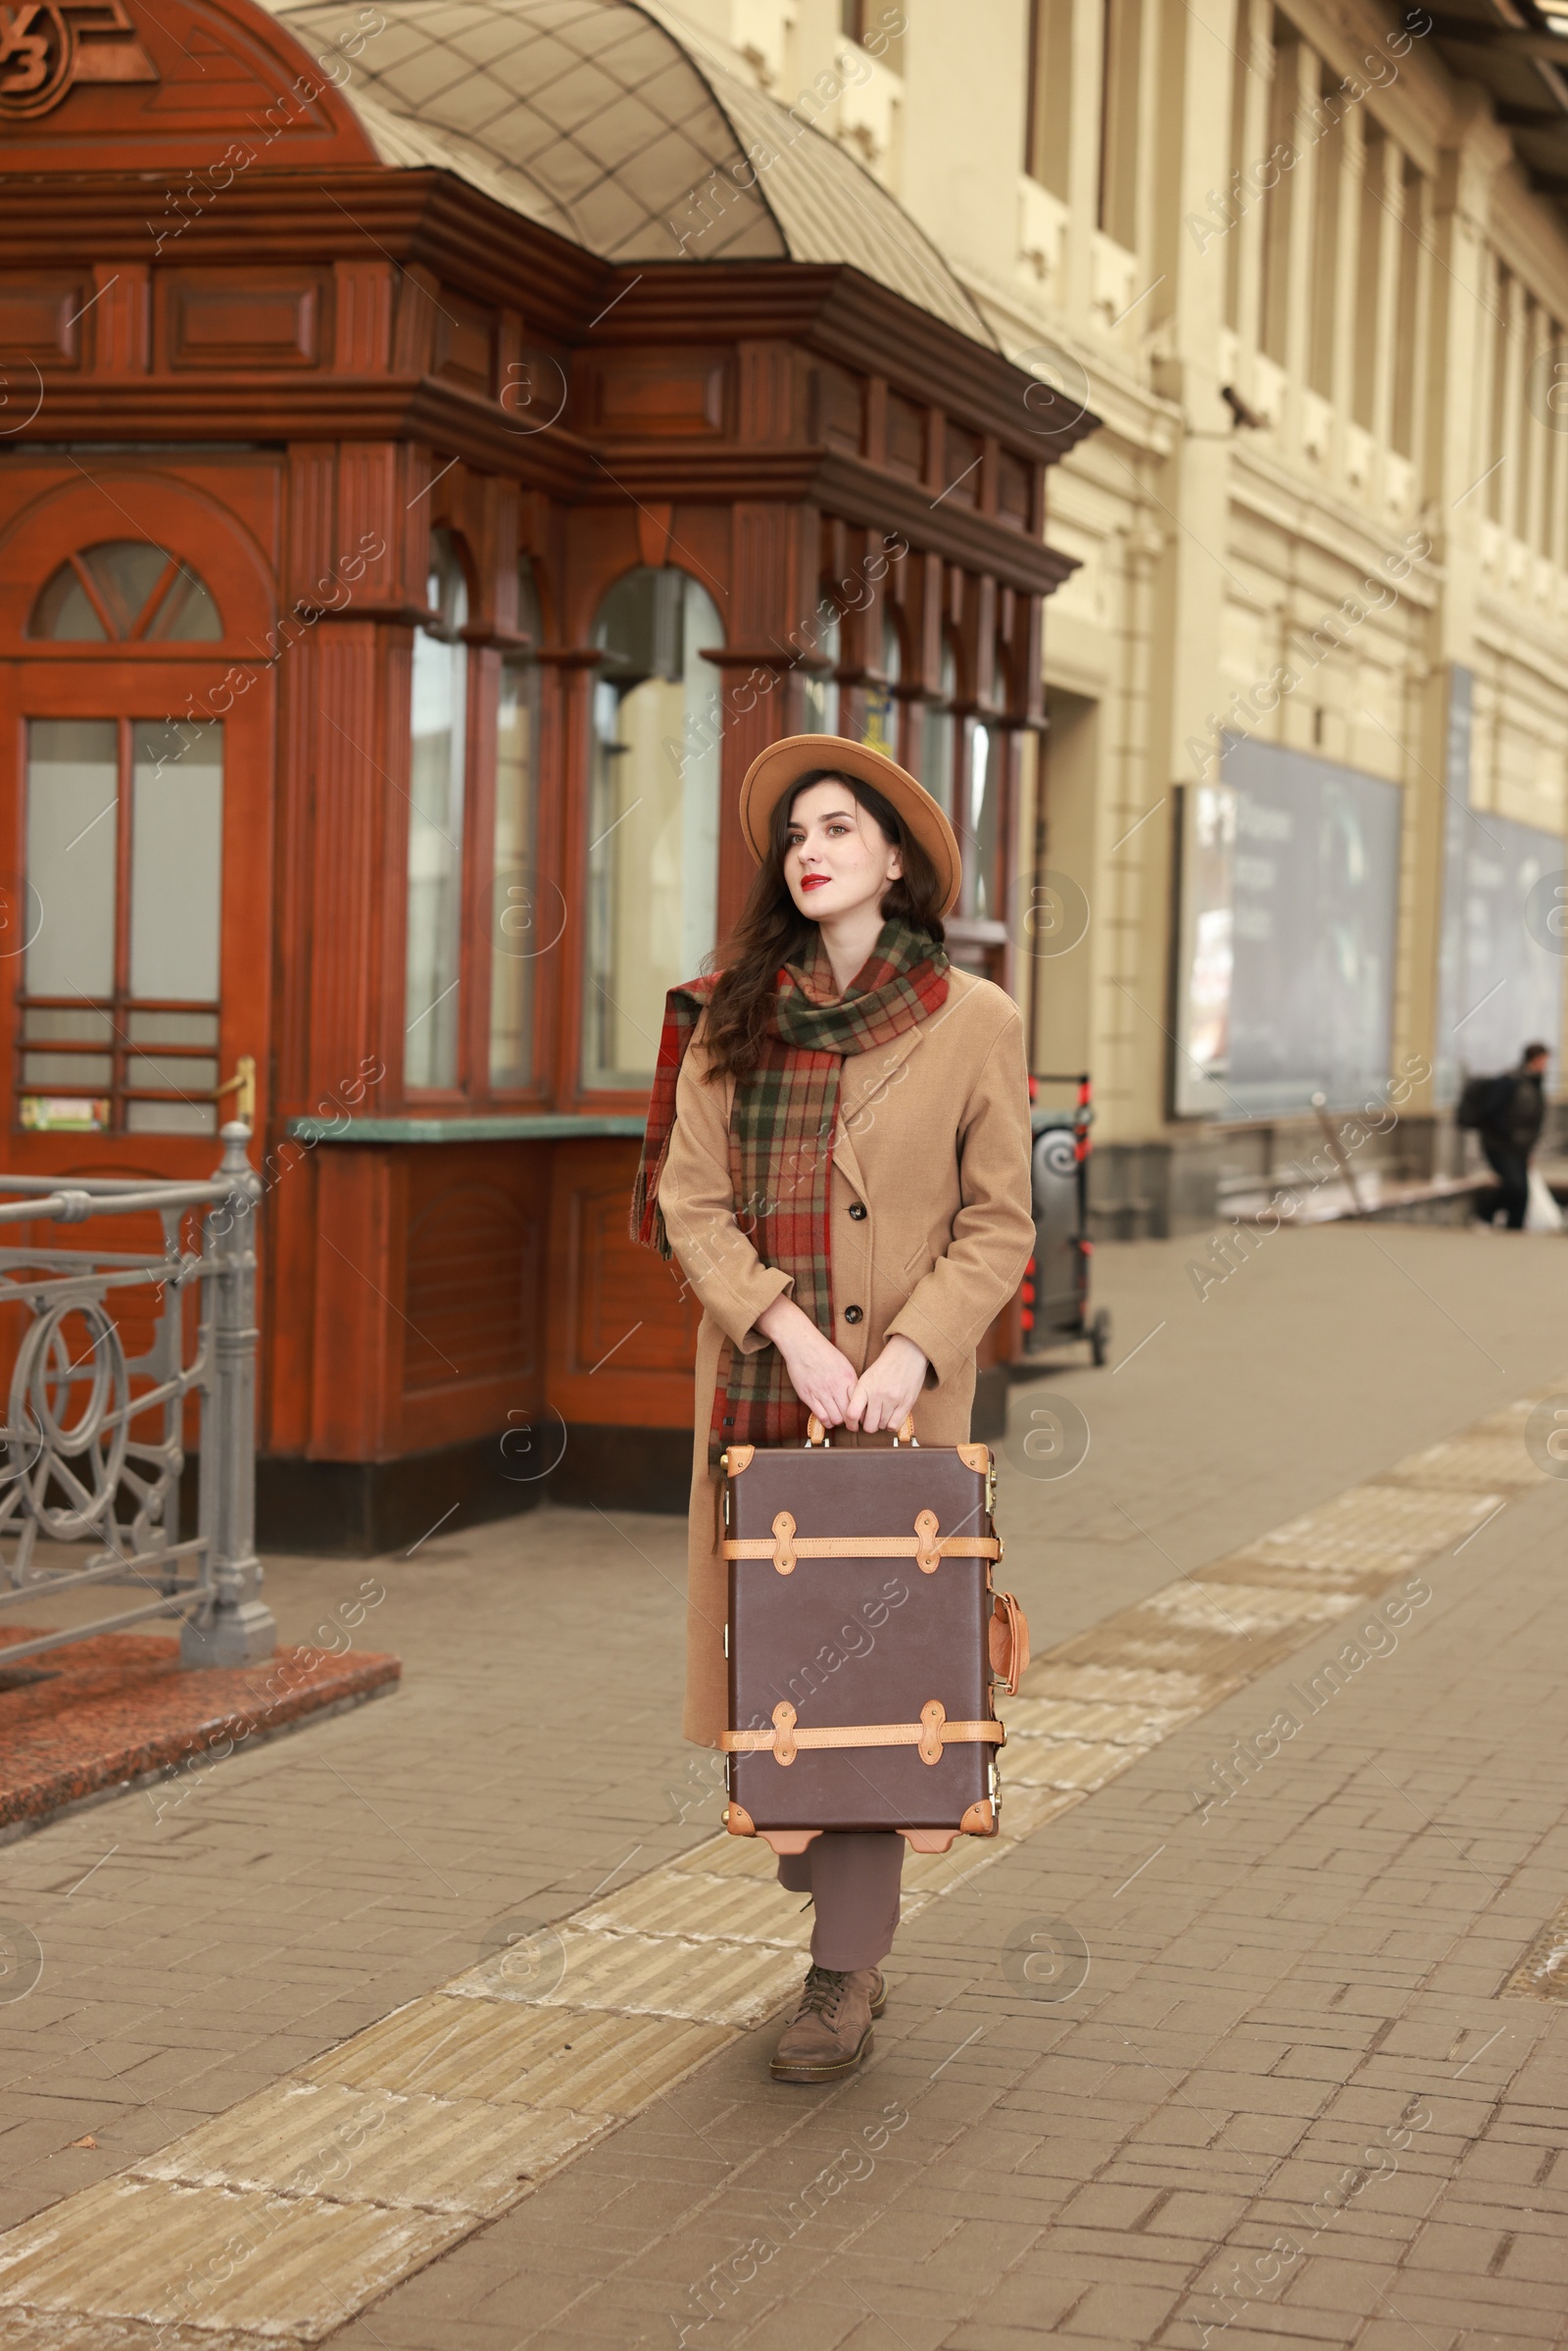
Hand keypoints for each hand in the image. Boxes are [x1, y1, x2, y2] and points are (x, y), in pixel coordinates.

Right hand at [755, 1295, 857, 1426]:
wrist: (803, 1346)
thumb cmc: (823, 1353)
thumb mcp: (844, 1365)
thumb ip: (851, 1382)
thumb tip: (857, 1398)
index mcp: (848, 1378)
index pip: (860, 1403)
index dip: (861, 1414)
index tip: (860, 1417)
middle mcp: (836, 1387)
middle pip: (848, 1414)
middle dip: (851, 1422)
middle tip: (850, 1424)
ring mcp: (822, 1392)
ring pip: (835, 1418)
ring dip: (838, 1422)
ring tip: (837, 1419)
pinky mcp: (808, 1396)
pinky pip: (821, 1416)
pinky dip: (826, 1421)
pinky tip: (827, 1419)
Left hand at [845, 1335, 927, 1433]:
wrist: (906, 1354)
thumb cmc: (884, 1367)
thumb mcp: (866, 1378)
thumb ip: (859, 1397)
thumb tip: (855, 1419)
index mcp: (864, 1387)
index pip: (852, 1413)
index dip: (850, 1423)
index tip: (853, 1425)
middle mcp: (878, 1394)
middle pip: (869, 1425)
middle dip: (868, 1426)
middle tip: (871, 1419)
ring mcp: (893, 1399)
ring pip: (882, 1426)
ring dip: (880, 1424)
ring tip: (882, 1414)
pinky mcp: (907, 1403)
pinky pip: (895, 1425)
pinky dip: (891, 1425)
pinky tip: (890, 1417)